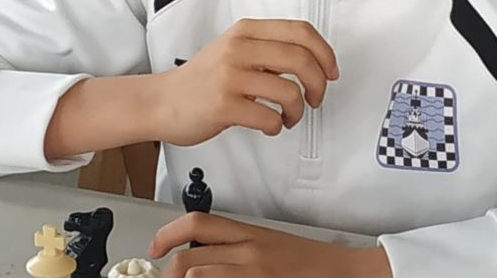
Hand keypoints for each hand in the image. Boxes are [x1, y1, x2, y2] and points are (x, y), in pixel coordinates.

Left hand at [149, 213, 391, 277]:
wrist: (342, 271)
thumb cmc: (305, 264)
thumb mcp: (267, 246)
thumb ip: (236, 248)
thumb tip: (199, 260)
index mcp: (248, 233)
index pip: (198, 223)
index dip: (168, 233)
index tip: (154, 247)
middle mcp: (248, 250)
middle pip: (189, 257)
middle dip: (166, 273)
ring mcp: (254, 272)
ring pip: (198, 276)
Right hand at [150, 18, 338, 146]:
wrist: (162, 101)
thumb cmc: (203, 79)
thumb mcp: (234, 49)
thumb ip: (268, 49)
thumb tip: (312, 61)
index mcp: (246, 31)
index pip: (300, 31)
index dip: (324, 52)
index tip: (331, 70)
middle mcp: (239, 48)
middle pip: (301, 59)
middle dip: (319, 84)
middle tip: (316, 98)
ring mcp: (230, 76)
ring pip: (290, 92)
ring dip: (298, 111)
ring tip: (289, 116)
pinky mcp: (224, 105)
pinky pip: (270, 118)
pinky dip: (278, 126)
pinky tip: (270, 126)